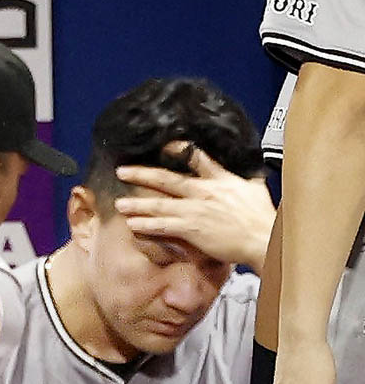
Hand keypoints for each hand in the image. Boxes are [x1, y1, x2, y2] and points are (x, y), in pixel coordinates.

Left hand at [114, 143, 274, 273]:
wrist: (263, 239)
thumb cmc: (262, 218)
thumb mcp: (256, 189)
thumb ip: (247, 178)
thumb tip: (251, 168)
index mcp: (219, 179)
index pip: (195, 156)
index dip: (177, 148)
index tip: (161, 145)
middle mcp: (203, 191)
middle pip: (166, 179)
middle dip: (142, 174)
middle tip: (122, 171)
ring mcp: (196, 210)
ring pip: (159, 204)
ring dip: (137, 204)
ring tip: (120, 204)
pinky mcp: (192, 228)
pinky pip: (163, 225)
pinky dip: (147, 225)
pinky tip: (133, 225)